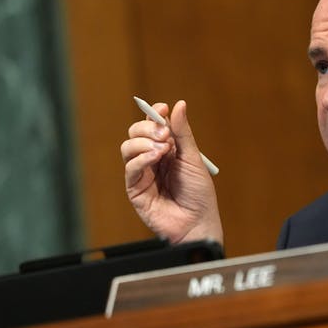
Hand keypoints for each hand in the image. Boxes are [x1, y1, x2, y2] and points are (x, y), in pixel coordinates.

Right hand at [121, 100, 223, 243]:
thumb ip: (183, 133)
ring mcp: (142, 173)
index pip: (153, 124)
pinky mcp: (135, 188)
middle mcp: (152, 159)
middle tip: (165, 135)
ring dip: (144, 142)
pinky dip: (141, 158)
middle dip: (148, 127)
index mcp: (167, 149)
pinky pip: (130, 167)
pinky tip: (155, 158)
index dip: (154, 113)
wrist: (197, 221)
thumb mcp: (193, 158)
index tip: (163, 108)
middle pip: (136, 132)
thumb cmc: (199, 193)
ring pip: (128, 147)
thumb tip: (179, 105)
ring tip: (163, 149)